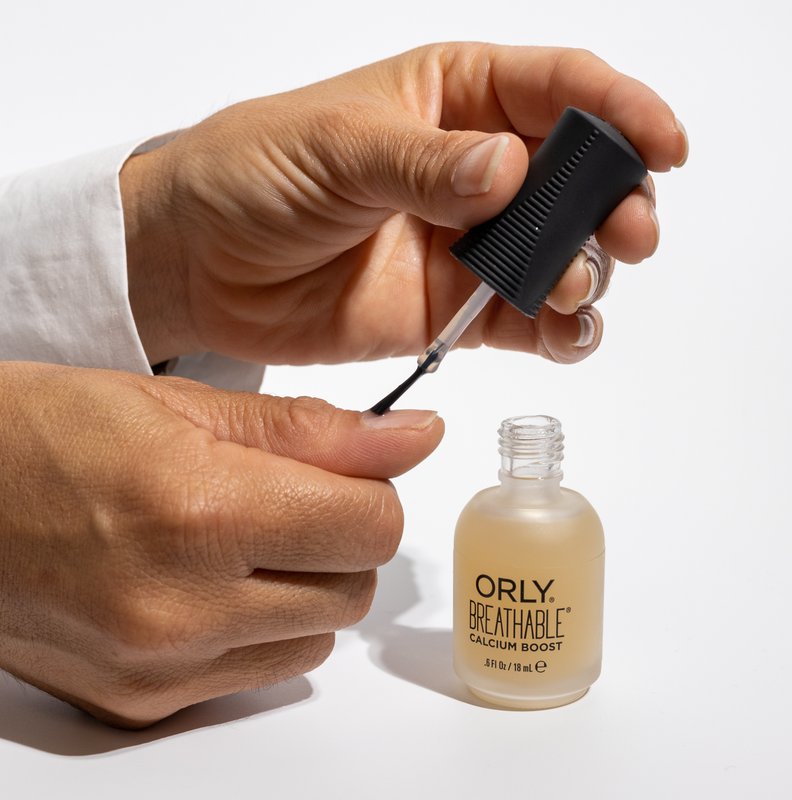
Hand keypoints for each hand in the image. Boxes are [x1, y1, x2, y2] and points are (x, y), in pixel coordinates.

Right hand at [0, 361, 442, 726]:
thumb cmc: (52, 433)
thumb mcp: (189, 405)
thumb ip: (318, 429)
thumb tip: (418, 435)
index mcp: (200, 511)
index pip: (371, 526)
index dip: (371, 490)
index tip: (341, 471)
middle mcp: (181, 607)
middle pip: (354, 588)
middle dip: (341, 538)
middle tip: (286, 498)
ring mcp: (161, 667)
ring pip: (317, 637)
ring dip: (307, 585)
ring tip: (241, 539)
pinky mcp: (143, 701)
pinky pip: (261, 670)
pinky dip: (261, 626)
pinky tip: (209, 583)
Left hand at [121, 43, 687, 368]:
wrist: (203, 265)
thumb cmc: (252, 176)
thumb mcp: (332, 148)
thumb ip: (422, 163)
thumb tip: (508, 171)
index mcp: (451, 99)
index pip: (557, 90)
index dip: (620, 112)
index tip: (663, 144)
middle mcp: (472, 171)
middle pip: (575, 180)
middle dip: (613, 204)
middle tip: (625, 234)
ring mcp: (466, 245)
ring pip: (559, 255)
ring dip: (584, 273)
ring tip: (567, 291)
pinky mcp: (451, 310)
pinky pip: (523, 319)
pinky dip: (555, 331)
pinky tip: (564, 336)